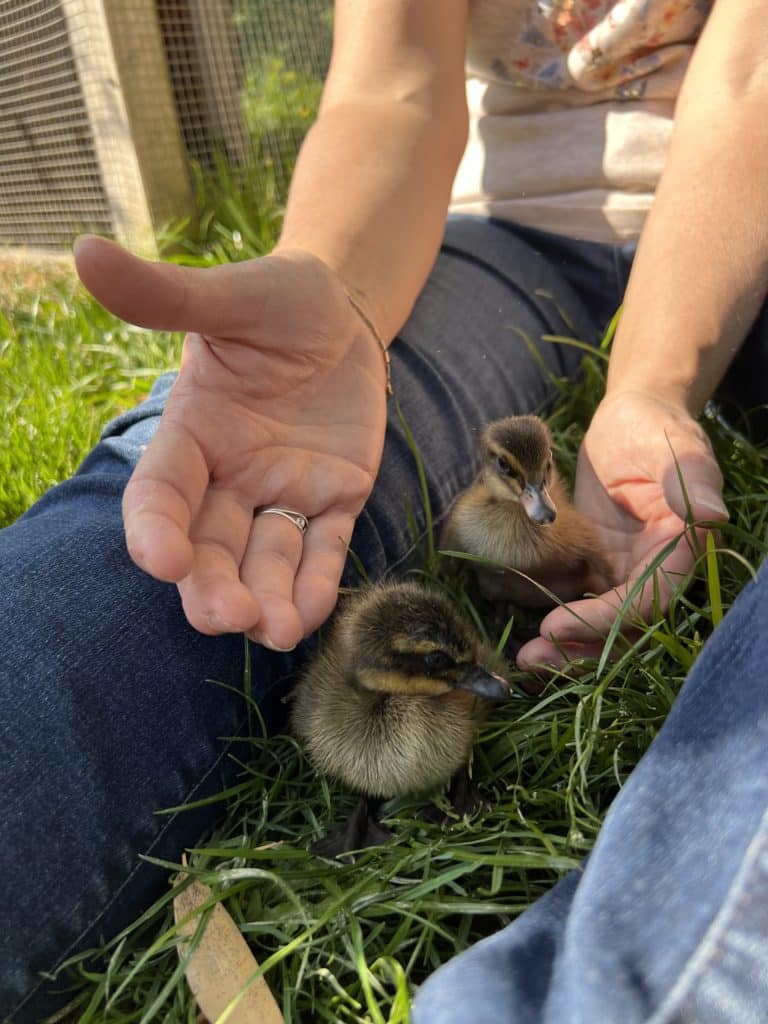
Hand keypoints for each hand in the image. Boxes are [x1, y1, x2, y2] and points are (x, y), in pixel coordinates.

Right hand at [74, 238, 387, 649]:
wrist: (345, 317)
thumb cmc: (281, 300)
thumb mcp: (231, 296)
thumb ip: (166, 295)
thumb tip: (86, 253)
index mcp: (193, 432)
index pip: (162, 491)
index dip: (155, 528)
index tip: (159, 562)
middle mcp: (229, 474)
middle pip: (209, 545)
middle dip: (211, 585)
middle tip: (223, 618)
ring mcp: (282, 491)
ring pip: (264, 559)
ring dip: (265, 599)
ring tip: (274, 632)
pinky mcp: (333, 499)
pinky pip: (321, 549)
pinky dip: (315, 583)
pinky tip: (307, 617)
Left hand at [517, 390, 727, 669]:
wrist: (628, 419)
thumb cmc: (654, 428)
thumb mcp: (675, 447)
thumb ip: (691, 481)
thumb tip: (711, 515)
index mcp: (683, 550)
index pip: (648, 601)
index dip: (604, 620)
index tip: (556, 626)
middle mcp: (655, 570)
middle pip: (622, 627)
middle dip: (578, 649)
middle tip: (531, 660)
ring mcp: (622, 571)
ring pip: (597, 623)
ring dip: (563, 646)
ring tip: (524, 658)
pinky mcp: (594, 565)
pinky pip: (574, 600)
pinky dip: (552, 616)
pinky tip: (520, 626)